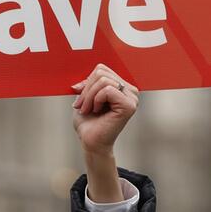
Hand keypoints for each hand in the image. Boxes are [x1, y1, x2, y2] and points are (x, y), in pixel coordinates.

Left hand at [71, 64, 138, 202]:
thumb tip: (79, 81)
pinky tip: (97, 111)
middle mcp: (130, 91)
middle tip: (81, 106)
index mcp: (121, 87)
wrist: (90, 142)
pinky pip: (108, 90)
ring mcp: (132, 98)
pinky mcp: (129, 106)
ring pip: (103, 81)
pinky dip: (96, 100)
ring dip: (89, 96)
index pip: (101, 69)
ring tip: (88, 109)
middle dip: (86, 89)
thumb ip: (86, 85)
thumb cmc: (88, 123)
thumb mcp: (84, 98)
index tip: (81, 99)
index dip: (86, 82)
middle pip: (101, 73)